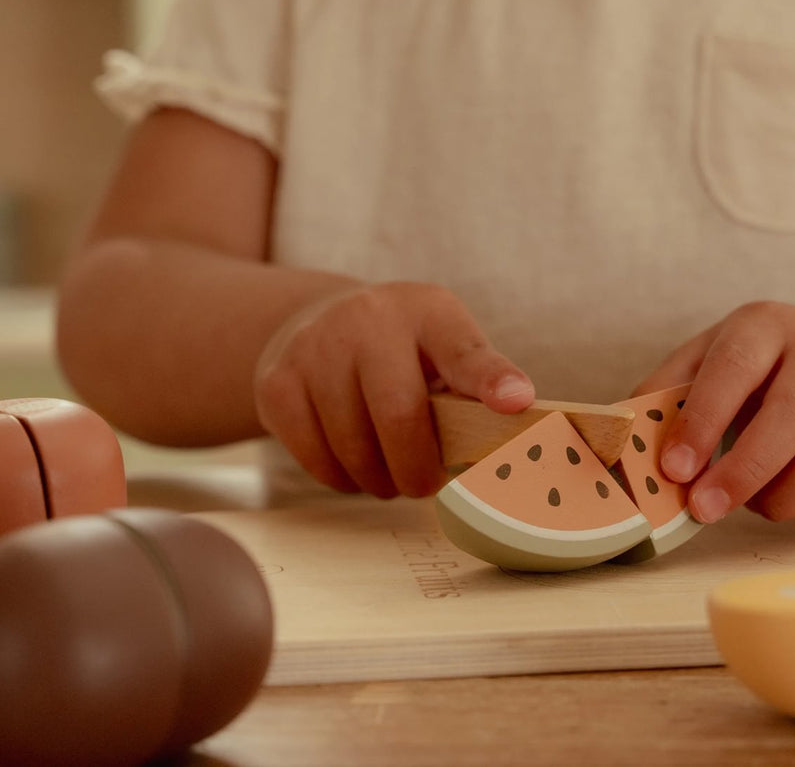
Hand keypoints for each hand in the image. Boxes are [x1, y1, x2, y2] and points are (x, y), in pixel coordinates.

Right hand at [253, 282, 534, 498]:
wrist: (318, 322)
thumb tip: (518, 419)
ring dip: (377, 480)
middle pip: (399, 416)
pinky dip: (340, 478)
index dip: (490, 379)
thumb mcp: (445, 347)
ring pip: (353, 448)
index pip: (464, 349)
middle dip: (416, 469)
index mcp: (427, 311)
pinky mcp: (277, 382)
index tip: (515, 402)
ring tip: (386, 470)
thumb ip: (477, 383)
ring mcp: (315, 347)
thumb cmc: (401, 350)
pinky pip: (315, 459)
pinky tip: (350, 460)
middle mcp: (368, 319)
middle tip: (423, 484)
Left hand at [634, 301, 794, 529]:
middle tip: (704, 510)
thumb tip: (618, 440)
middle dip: (743, 472)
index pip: (735, 368)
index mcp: (767, 326)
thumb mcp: (706, 361)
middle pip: (793, 416)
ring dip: (784, 497)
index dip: (703, 421)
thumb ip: (664, 395)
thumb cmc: (758, 371)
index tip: (675, 469)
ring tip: (757, 504)